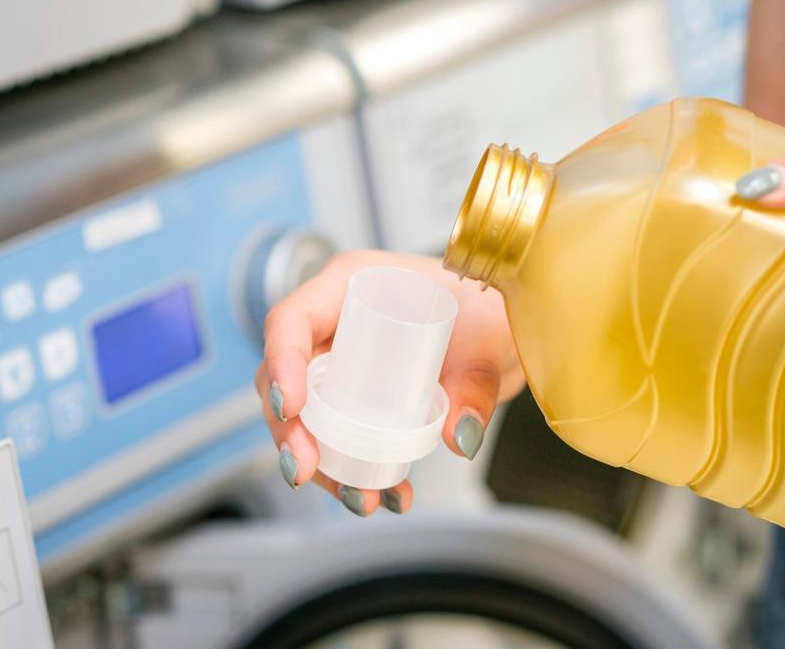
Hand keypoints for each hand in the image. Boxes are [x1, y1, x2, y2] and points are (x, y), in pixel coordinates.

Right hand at [255, 250, 524, 514]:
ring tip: (361, 499)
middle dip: (289, 430)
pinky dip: (355, 473)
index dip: (281, 362)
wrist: (503, 329)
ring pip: (308, 419)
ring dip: (323, 465)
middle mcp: (337, 324)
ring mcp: (344, 365)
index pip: (292, 320)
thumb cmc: (487, 308)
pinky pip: (340, 440)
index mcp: (353, 285)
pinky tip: (389, 497)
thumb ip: (477, 381)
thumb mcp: (489, 337)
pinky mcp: (358, 401)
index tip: (292, 407)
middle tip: (305, 469)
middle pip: (289, 378)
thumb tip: (458, 435)